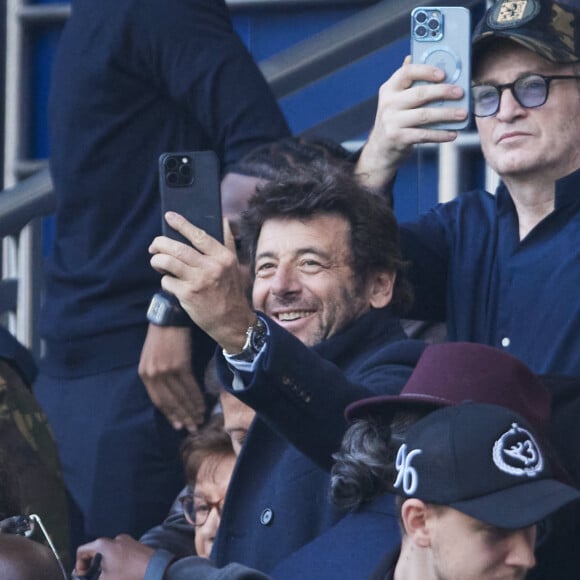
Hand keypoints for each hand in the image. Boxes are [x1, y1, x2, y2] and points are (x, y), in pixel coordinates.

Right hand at [74, 535, 153, 579]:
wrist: (154, 567)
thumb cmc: (127, 572)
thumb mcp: (105, 579)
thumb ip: (92, 579)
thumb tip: (89, 578)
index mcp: (103, 544)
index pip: (82, 551)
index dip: (79, 566)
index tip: (83, 578)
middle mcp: (113, 538)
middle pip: (95, 552)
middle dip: (92, 567)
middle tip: (94, 578)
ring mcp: (126, 540)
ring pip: (108, 553)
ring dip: (104, 566)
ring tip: (108, 576)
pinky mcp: (135, 545)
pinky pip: (120, 553)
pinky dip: (116, 562)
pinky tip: (120, 573)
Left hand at [138, 324, 204, 431]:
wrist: (171, 315)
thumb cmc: (163, 335)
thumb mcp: (153, 356)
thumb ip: (157, 374)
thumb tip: (170, 392)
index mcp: (144, 374)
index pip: (158, 400)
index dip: (170, 414)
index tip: (178, 425)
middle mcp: (154, 375)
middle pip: (170, 402)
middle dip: (182, 416)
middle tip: (192, 428)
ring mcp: (166, 370)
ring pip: (181, 396)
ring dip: (192, 410)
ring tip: (200, 419)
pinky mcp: (180, 365)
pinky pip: (190, 386)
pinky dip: (197, 398)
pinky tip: (203, 405)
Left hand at [149, 212, 255, 353]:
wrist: (232, 320)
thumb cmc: (230, 291)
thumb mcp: (234, 265)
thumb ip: (227, 243)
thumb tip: (222, 220)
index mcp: (223, 257)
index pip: (199, 236)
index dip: (182, 224)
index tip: (169, 216)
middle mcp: (211, 268)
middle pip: (177, 248)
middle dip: (160, 244)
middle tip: (154, 246)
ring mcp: (198, 282)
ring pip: (167, 262)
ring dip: (157, 261)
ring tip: (157, 262)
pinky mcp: (187, 295)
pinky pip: (167, 282)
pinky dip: (165, 281)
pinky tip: (171, 283)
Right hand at [356, 56, 467, 189]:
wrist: (380, 150)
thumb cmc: (394, 121)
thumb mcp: (395, 100)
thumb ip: (405, 82)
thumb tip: (412, 56)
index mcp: (389, 89)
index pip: (406, 72)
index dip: (426, 71)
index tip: (444, 74)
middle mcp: (388, 104)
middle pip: (420, 94)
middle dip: (443, 92)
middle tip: (461, 93)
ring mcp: (391, 121)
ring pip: (424, 115)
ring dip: (447, 114)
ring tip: (462, 114)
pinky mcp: (397, 138)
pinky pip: (423, 134)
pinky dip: (440, 134)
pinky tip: (452, 134)